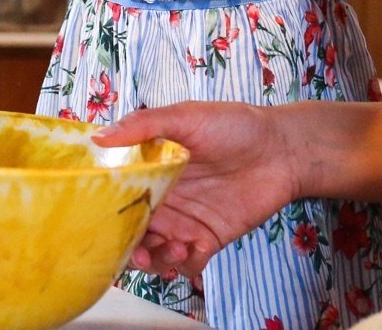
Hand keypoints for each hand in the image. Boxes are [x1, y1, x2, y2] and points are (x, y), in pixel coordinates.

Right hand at [93, 103, 299, 275]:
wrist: (282, 148)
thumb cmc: (234, 125)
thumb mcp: (185, 116)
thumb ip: (143, 126)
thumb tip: (99, 137)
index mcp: (151, 171)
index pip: (117, 198)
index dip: (106, 215)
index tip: (100, 225)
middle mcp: (164, 199)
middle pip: (133, 233)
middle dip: (129, 248)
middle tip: (137, 252)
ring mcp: (186, 221)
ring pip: (157, 253)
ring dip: (157, 259)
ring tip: (174, 249)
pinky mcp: (209, 238)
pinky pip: (189, 263)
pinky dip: (186, 265)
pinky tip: (195, 250)